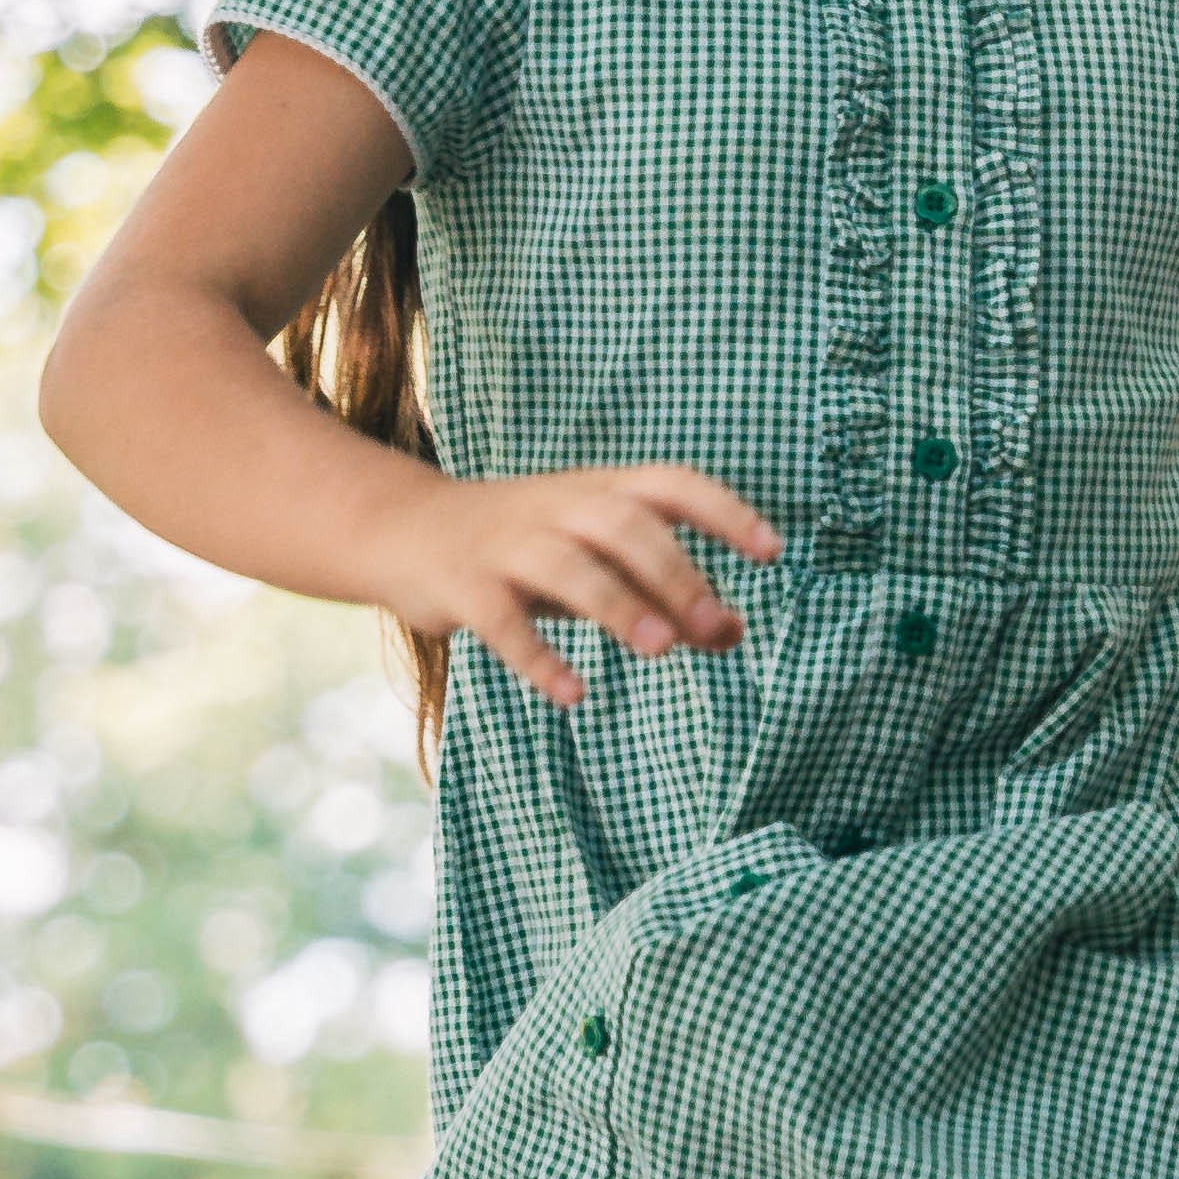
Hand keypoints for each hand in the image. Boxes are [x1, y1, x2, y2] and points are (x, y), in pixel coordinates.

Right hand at [380, 464, 780, 711]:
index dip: (726, 512)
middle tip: (718, 626)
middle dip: (676, 573)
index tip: (774, 552)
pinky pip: (503, 622)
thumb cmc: (525, 546)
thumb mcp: (596, 558)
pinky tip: (573, 694)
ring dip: (618, 605)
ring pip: (569, 567)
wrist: (404, 528)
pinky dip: (539, 657)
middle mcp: (559, 509)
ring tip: (660, 651)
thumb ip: (663, 593)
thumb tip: (735, 632)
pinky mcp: (465, 588)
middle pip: (626, 525)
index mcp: (599, 491)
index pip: (673, 484)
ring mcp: (509, 546)